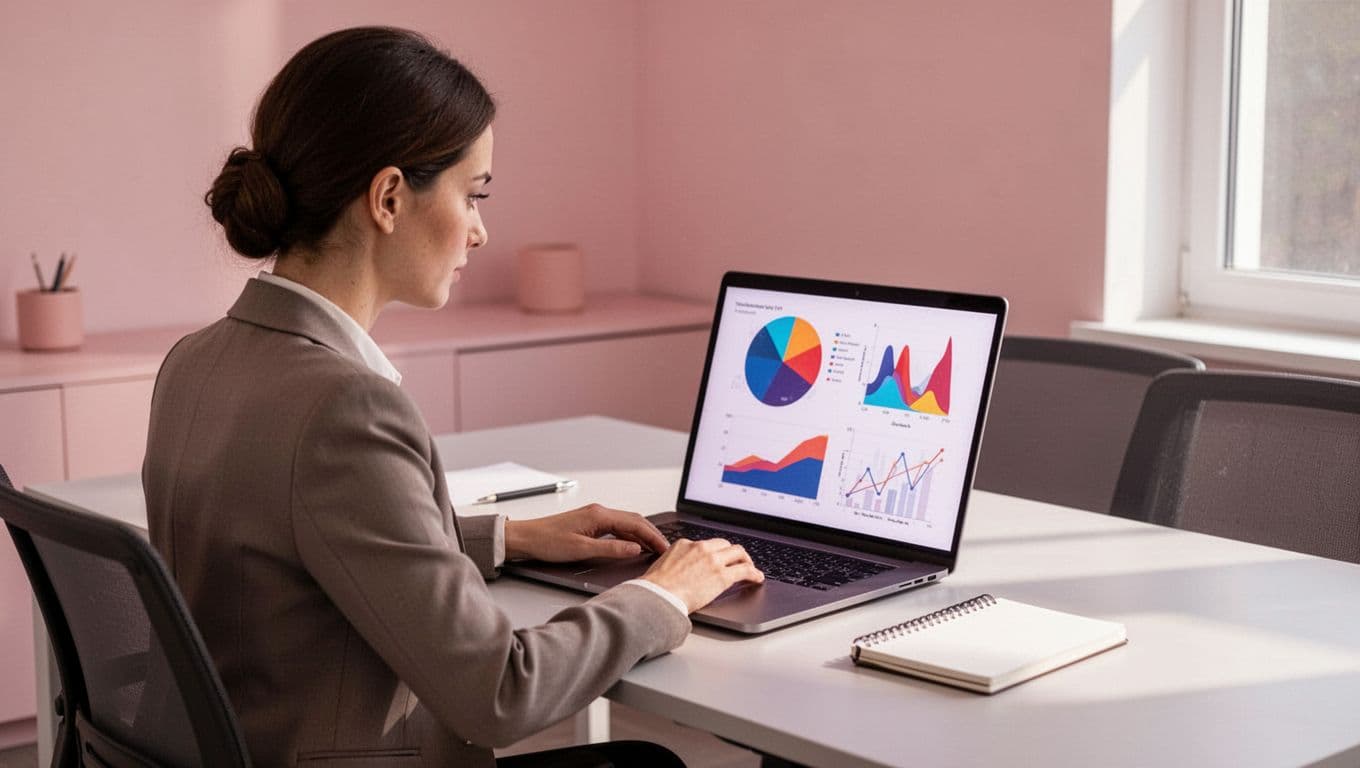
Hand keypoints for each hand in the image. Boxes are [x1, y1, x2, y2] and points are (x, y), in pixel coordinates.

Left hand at [504, 503, 669, 562]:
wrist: (524, 538)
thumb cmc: (546, 542)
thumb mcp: (580, 550)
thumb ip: (610, 549)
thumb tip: (634, 549)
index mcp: (599, 515)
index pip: (635, 524)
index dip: (653, 537)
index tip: (665, 548)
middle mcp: (599, 512)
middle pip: (634, 521)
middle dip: (652, 534)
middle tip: (665, 549)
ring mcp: (595, 517)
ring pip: (627, 523)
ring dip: (642, 535)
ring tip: (654, 548)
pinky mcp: (590, 524)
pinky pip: (617, 527)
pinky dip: (630, 536)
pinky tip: (634, 545)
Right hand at [640, 537, 764, 612]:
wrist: (658, 596)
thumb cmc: (655, 587)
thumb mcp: (663, 565)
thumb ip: (676, 561)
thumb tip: (679, 570)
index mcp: (684, 544)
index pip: (706, 544)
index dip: (715, 552)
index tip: (718, 557)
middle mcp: (701, 548)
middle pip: (724, 544)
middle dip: (732, 553)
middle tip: (737, 561)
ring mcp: (713, 560)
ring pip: (738, 552)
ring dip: (746, 559)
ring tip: (750, 567)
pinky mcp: (723, 576)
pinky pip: (745, 571)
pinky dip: (754, 573)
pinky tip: (757, 578)